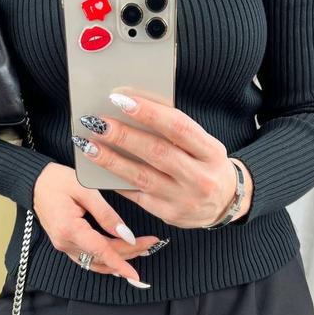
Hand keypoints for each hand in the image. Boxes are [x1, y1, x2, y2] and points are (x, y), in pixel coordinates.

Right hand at [32, 162, 165, 283]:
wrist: (34, 182)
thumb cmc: (58, 180)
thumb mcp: (85, 190)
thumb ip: (107, 214)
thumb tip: (126, 235)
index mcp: (70, 229)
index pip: (101, 251)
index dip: (121, 263)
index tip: (136, 275)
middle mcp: (65, 243)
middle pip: (102, 257)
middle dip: (129, 254)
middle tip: (151, 243)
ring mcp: (63, 246)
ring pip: (95, 262)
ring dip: (118, 260)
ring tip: (141, 250)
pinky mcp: (65, 244)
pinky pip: (87, 259)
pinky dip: (105, 261)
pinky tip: (119, 259)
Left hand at [72, 89, 252, 227]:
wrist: (225, 204)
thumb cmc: (207, 165)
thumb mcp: (203, 146)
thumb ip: (176, 132)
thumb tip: (133, 110)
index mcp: (212, 152)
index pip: (178, 127)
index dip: (148, 112)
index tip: (120, 100)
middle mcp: (200, 177)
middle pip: (156, 152)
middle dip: (123, 135)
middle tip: (97, 122)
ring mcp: (184, 199)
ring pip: (141, 177)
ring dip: (111, 160)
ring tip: (88, 145)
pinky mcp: (169, 215)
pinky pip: (136, 195)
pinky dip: (116, 180)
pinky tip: (98, 169)